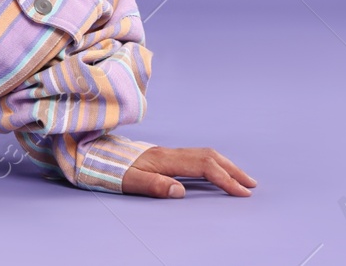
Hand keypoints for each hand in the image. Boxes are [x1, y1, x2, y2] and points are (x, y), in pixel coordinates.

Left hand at [120, 145, 256, 197]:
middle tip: (251, 185)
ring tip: (240, 179)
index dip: (225, 179)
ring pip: (203, 154)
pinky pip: (195, 157)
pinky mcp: (164, 156)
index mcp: (164, 159)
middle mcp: (169, 153)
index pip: (203, 166)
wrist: (94, 155)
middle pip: (208, 156)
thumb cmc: (110, 170)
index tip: (242, 193)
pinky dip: (212, 164)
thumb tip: (179, 191)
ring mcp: (167, 153)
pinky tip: (215, 173)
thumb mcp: (128, 181)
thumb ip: (153, 185)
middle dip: (232, 170)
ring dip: (224, 165)